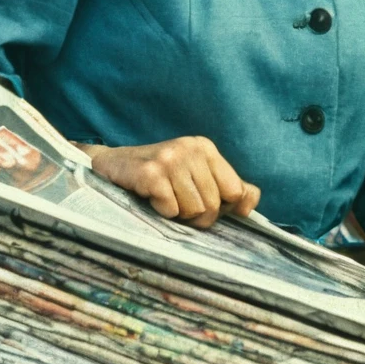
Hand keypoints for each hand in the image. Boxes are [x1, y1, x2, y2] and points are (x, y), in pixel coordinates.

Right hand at [80, 137, 260, 228]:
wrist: (114, 167)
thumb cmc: (161, 177)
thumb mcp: (198, 178)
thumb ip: (230, 189)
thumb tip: (250, 202)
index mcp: (206, 148)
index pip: (235, 192)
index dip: (219, 206)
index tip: (199, 199)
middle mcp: (190, 148)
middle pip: (214, 205)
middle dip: (196, 215)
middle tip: (176, 201)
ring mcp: (170, 158)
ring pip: (194, 210)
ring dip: (178, 214)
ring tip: (164, 198)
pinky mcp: (151, 172)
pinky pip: (172, 210)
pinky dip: (162, 212)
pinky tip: (152, 198)